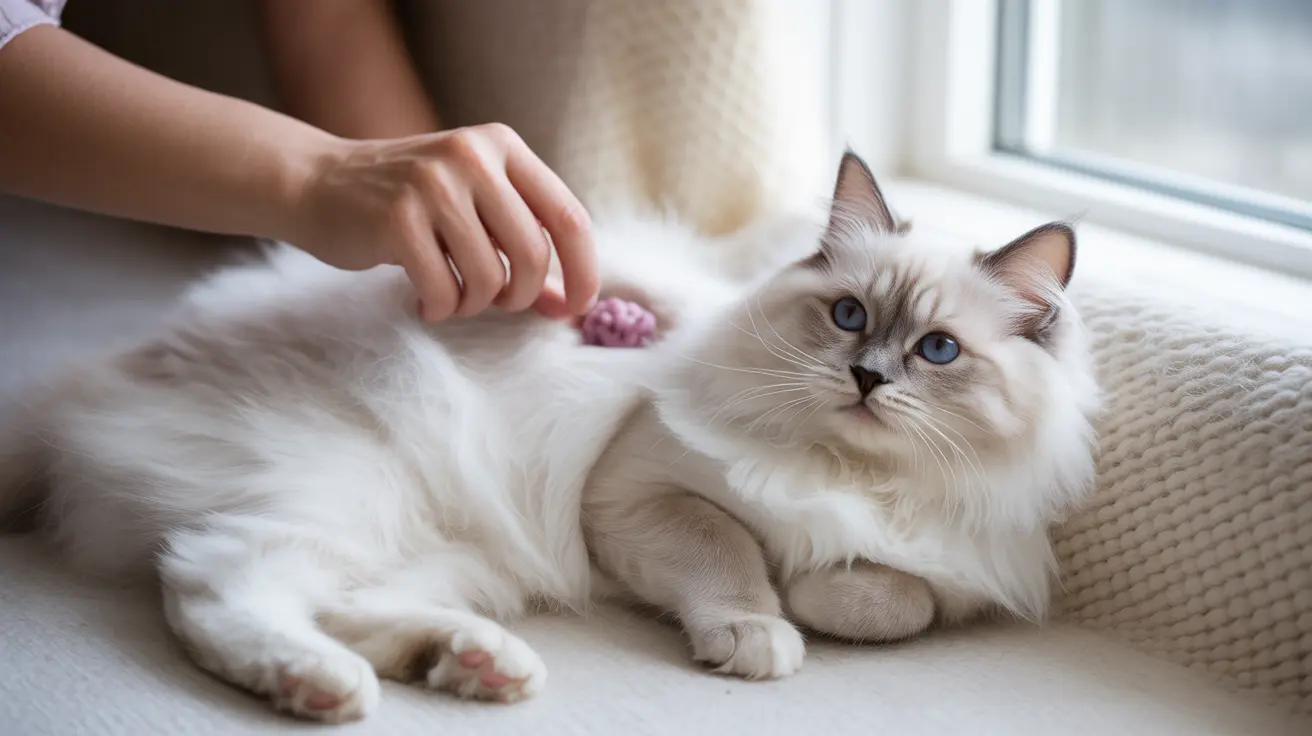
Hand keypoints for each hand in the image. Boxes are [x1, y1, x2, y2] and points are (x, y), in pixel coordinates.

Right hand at [291, 123, 598, 321]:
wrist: (316, 183)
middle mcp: (472, 156)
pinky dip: (439, 308)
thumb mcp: (473, 207)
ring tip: (451, 296)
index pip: (568, 216)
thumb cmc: (408, 205)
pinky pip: (445, 290)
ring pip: (490, 278)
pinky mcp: (397, 218)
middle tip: (495, 302)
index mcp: (503, 147)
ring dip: (474, 304)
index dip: (584, 271)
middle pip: (533, 255)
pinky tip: (423, 299)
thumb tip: (570, 304)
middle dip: (521, 296)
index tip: (579, 308)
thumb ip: (522, 245)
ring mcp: (433, 184)